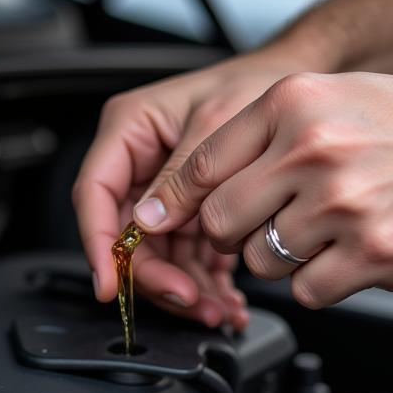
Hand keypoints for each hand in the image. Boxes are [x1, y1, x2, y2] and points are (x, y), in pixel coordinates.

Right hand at [73, 44, 313, 328]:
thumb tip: (145, 223)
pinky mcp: (188, 211)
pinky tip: (227, 299)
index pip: (94, 194)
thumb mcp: (220, 123)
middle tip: (191, 302)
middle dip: (156, 278)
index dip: (99, 245)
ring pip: (156, 255)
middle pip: (126, 236)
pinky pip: (184, 254)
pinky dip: (204, 281)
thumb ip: (183, 175)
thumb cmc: (258, 83)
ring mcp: (163, 190)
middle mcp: (139, 162)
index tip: (110, 286)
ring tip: (219, 309)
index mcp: (130, 128)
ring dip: (184, 288)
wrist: (298, 86)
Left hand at [130, 71, 392, 306]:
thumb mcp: (334, 100)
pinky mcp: (372, 254)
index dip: (175, 202)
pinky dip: (324, 282)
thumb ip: (262, 135)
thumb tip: (189, 185)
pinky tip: (356, 252)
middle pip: (222, 223)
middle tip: (275, 223)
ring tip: (333, 231)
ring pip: (263, 262)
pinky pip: (307, 292)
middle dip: (237, 234)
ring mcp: (343, 204)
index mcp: (294, 103)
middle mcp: (313, 149)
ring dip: (286, 258)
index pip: (200, 164)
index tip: (162, 222)